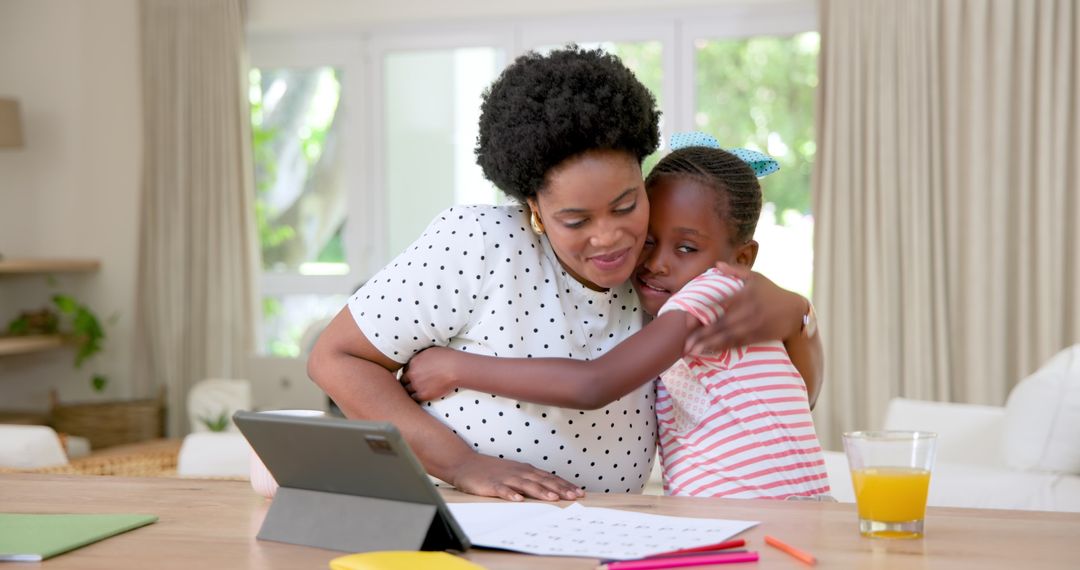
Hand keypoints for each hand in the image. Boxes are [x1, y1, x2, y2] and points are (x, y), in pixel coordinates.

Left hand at [400, 347, 460, 400]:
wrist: (455, 368)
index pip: (405, 369)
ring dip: (409, 391)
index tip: (413, 375)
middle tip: (412, 384)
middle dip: (407, 382)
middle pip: (402, 380)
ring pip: (406, 390)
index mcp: (413, 362)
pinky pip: (414, 398)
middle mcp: (412, 373)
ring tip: (415, 392)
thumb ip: (422, 355)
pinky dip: (416, 398)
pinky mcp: (423, 394)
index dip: (409, 373)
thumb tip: (421, 357)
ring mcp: (416, 384)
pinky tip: (420, 397)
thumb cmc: (448, 357)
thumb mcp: (431, 350)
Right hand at [448, 453, 584, 501]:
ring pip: (526, 484)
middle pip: (543, 481)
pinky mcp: (491, 485)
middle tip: (575, 496)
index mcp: (526, 470)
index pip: (549, 478)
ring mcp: (505, 478)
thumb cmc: (492, 470)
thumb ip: (531, 480)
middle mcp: (519, 472)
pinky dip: (511, 494)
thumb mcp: (515, 472)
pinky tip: (518, 500)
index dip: (565, 485)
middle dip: (560, 489)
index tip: (579, 492)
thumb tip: (551, 489)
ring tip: (553, 498)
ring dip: (540, 491)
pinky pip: (502, 490)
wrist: (466, 464)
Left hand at [685, 262, 805, 354]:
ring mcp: (753, 325)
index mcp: (744, 294)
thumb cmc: (772, 291)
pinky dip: (723, 348)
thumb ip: (735, 271)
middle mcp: (747, 310)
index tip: (686, 321)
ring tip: (692, 352)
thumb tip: (717, 264)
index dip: (702, 313)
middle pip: (720, 325)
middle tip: (683, 344)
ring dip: (709, 345)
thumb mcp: (756, 277)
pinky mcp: (758, 336)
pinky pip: (738, 344)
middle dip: (701, 335)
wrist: (796, 310)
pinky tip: (710, 352)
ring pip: (727, 337)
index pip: (718, 305)